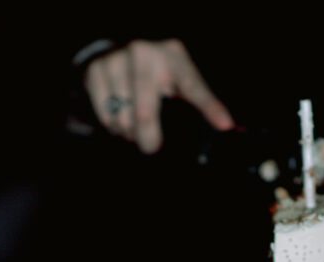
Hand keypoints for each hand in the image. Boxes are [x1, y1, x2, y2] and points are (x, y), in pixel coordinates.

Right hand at [84, 39, 233, 153]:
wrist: (118, 55)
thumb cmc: (158, 76)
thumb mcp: (180, 82)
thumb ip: (202, 104)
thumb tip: (227, 126)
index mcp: (173, 56)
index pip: (192, 86)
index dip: (209, 107)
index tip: (224, 125)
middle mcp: (144, 52)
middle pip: (146, 111)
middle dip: (148, 136)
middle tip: (151, 147)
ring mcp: (117, 59)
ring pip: (122, 117)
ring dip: (129, 132)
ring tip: (134, 128)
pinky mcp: (97, 71)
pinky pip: (105, 115)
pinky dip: (112, 126)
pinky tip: (119, 119)